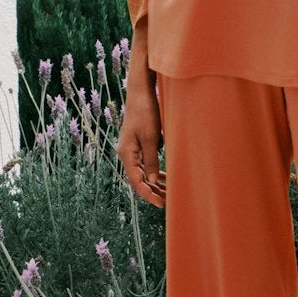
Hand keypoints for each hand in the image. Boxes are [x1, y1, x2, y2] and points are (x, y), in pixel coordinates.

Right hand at [117, 80, 166, 208]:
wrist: (141, 92)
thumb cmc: (146, 112)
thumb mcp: (152, 137)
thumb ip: (152, 160)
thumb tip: (153, 181)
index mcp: (126, 153)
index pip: (136, 180)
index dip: (148, 194)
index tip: (161, 204)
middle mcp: (127, 154)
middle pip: (139, 179)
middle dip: (153, 191)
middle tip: (169, 202)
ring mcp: (132, 150)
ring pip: (143, 173)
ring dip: (155, 183)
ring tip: (170, 193)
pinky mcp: (138, 145)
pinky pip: (146, 164)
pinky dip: (155, 173)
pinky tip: (166, 179)